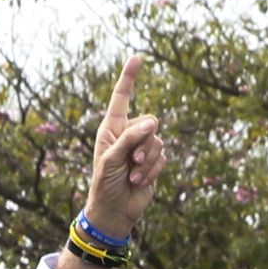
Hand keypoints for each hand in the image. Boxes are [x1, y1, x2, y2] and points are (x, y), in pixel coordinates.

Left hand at [84, 56, 165, 238]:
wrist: (114, 210)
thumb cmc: (104, 185)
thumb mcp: (111, 160)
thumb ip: (130, 139)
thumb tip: (153, 122)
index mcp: (111, 130)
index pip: (121, 100)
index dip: (129, 79)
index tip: (137, 58)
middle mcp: (127, 135)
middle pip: (149, 122)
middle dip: (143, 143)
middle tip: (132, 162)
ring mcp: (141, 148)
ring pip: (158, 140)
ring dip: (148, 161)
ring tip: (133, 175)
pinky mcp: (153, 161)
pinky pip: (163, 157)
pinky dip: (152, 171)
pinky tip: (139, 182)